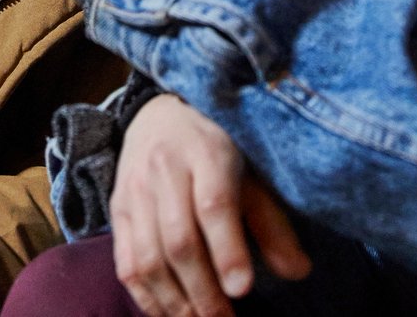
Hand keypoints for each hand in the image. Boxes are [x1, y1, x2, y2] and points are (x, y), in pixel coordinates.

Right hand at [110, 95, 309, 316]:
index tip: (242, 290)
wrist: (155, 118)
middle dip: (203, 291)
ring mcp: (135, 192)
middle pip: (179, 241)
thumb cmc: (212, 152)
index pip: (215, 205)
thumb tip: (298, 271)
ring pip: (149, 258)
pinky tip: (168, 314)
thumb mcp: (248, 174)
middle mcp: (166, 171)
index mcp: (208, 154)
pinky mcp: (118, 212)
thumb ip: (271, 223)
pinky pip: (126, 263)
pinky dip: (146, 298)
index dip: (228, 251)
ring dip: (175, 301)